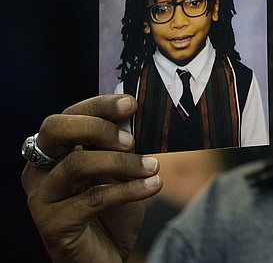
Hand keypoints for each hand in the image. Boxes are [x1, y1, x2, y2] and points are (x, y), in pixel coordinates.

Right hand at [21, 95, 162, 261]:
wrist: (107, 255)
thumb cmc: (114, 209)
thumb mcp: (121, 170)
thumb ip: (124, 144)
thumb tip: (144, 114)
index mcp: (55, 150)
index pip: (69, 115)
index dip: (99, 105)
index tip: (131, 104)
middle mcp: (40, 170)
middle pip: (55, 130)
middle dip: (97, 127)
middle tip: (131, 139)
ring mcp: (42, 197)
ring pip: (76, 163)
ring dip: (121, 162)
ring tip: (153, 166)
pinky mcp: (52, 224)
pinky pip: (92, 199)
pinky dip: (128, 189)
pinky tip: (153, 185)